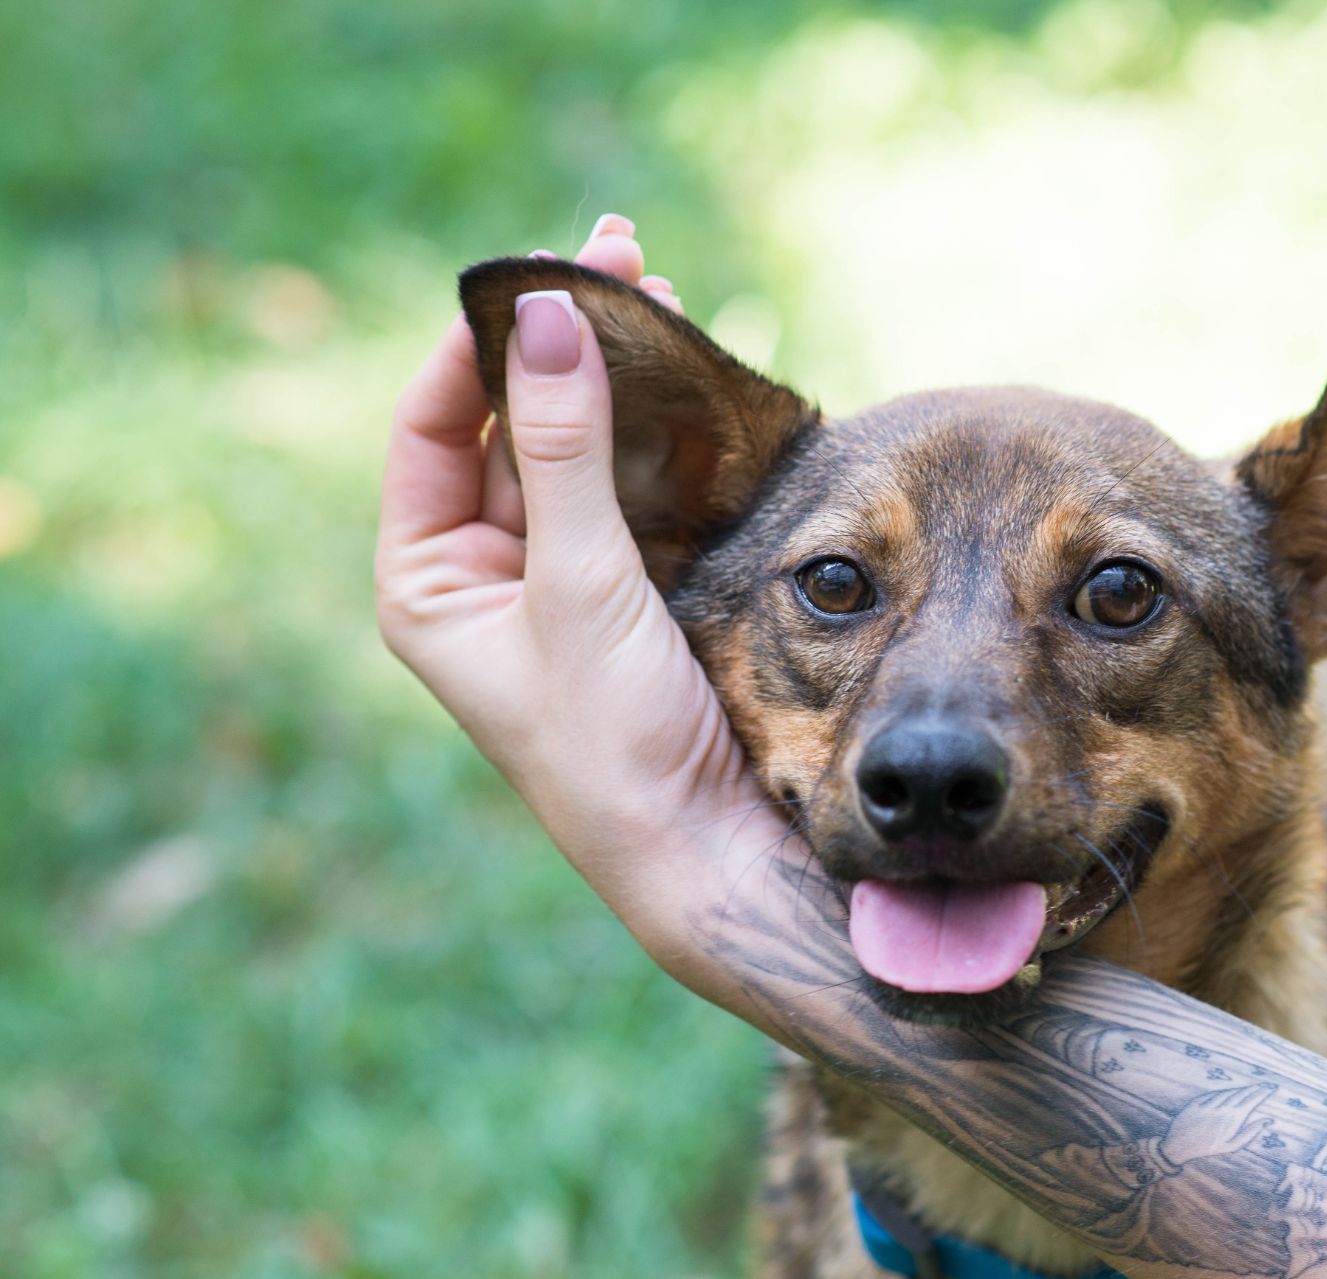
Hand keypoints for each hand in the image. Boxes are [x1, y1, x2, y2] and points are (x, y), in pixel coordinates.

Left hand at [374, 215, 788, 991]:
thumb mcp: (579, 585)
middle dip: (563, 341)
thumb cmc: (615, 743)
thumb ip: (562, 448)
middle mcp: (490, 571)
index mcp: (431, 582)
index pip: (431, 427)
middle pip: (511, 421)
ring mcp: (568, 574)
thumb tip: (548, 315)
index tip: (538, 278)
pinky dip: (664, 426)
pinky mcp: (641, 583)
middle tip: (622, 253)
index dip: (475, 345)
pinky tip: (692, 374)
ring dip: (620, 372)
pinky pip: (640, 480)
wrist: (708, 848)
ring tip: (664, 293)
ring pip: (582, 443)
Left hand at [1159, 1085, 1274, 1166]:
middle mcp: (1222, 1108)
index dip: (1262, 1093)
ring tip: (1250, 1089)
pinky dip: (1225, 1092)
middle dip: (1255, 1088)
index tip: (1271, 1088)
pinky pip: (1214, 1093)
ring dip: (1241, 1089)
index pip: (1251, 1101)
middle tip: (1265, 1085)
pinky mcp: (1198, 1100)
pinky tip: (1231, 1093)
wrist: (1180, 1145)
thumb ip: (1251, 1132)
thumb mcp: (1232, 1145)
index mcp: (1232, 1119)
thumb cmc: (1209, 1147)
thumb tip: (1268, 1120)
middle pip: (1242, 1093)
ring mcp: (1209, 1103)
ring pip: (1229, 1092)